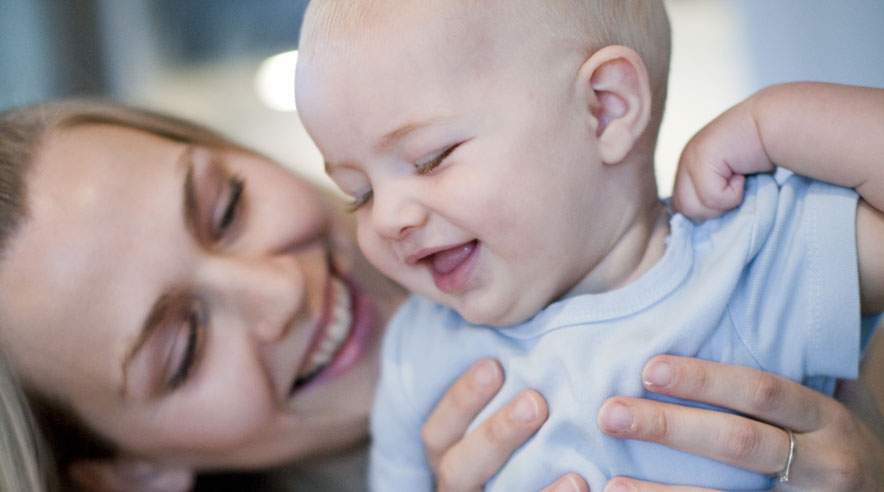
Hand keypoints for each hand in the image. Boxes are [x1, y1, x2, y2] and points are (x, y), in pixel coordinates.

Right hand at [422, 359, 588, 491]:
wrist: (534, 479)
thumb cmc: (520, 443)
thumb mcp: (498, 417)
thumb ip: (507, 389)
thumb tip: (532, 335)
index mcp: (447, 455)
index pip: (436, 430)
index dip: (462, 398)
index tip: (495, 365)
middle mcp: (457, 486)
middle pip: (459, 467)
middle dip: (496, 433)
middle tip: (535, 402)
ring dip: (534, 486)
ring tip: (575, 474)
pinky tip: (581, 486)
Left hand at [598, 355, 883, 490]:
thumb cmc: (841, 446)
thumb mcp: (835, 407)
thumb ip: (796, 373)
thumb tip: (738, 314)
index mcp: (826, 420)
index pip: (761, 392)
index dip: (704, 380)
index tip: (649, 369)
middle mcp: (820, 464)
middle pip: (736, 442)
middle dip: (668, 428)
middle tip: (610, 414)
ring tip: (610, 484)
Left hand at [673, 97, 771, 220]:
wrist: (776, 124)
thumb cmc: (762, 153)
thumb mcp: (731, 178)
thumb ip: (713, 193)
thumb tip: (705, 222)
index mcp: (688, 166)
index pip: (680, 206)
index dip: (704, 211)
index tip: (726, 201)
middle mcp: (685, 161)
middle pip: (683, 210)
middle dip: (713, 209)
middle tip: (734, 188)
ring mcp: (689, 158)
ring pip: (694, 207)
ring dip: (723, 202)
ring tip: (738, 179)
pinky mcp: (701, 159)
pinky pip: (713, 197)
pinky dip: (734, 193)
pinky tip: (743, 173)